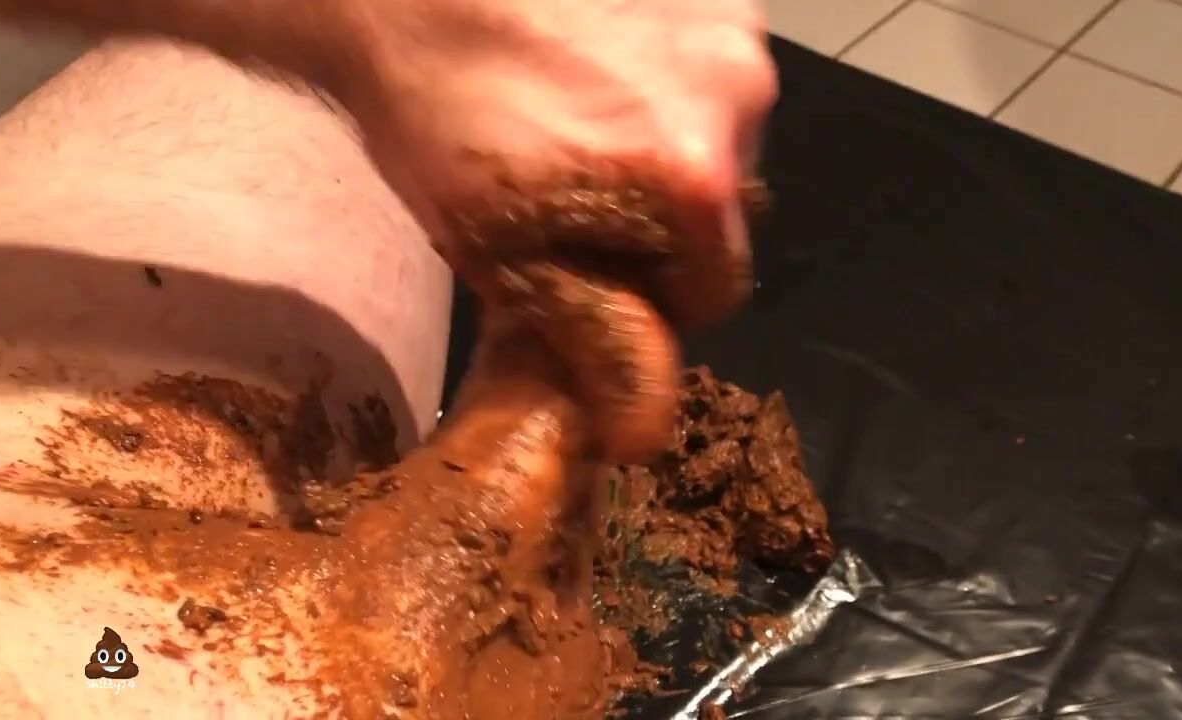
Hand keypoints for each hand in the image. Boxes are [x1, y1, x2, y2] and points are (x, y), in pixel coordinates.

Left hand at [322, 0, 776, 461]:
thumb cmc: (442, 122)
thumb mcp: (513, 262)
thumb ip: (600, 349)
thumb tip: (645, 436)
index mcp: (697, 179)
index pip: (715, 290)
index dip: (650, 296)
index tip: (590, 268)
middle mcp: (739, 93)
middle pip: (719, 208)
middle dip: (661, 216)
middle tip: (574, 195)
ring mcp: (729, 23)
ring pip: (717, 134)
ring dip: (663, 144)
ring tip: (576, 120)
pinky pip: (705, 65)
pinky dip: (661, 79)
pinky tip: (591, 66)